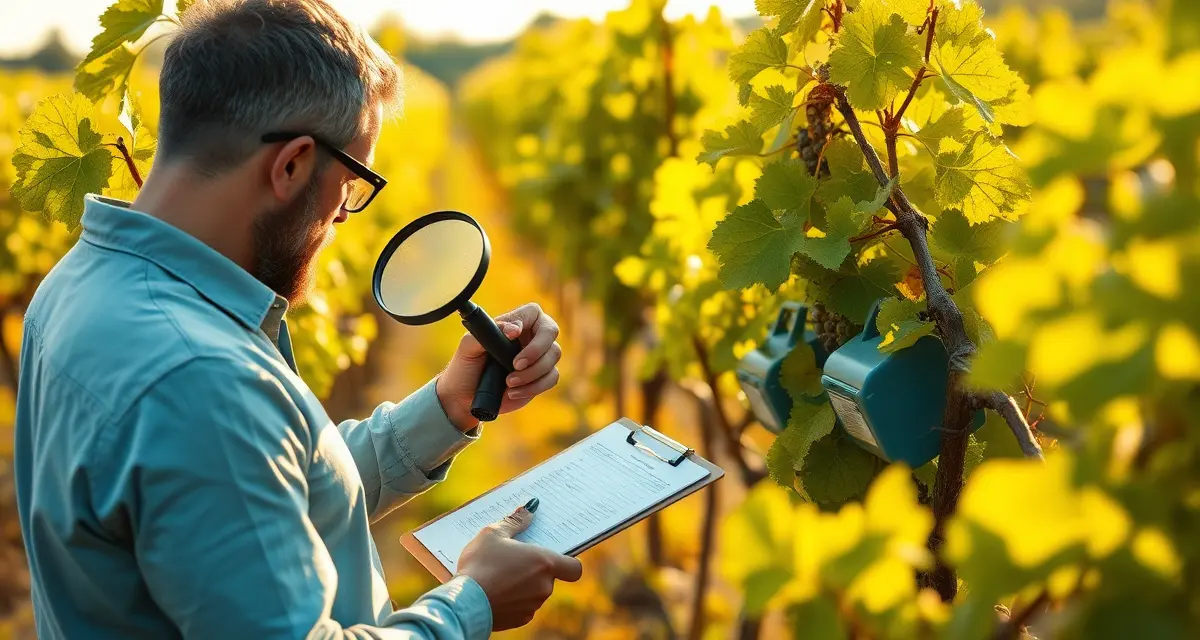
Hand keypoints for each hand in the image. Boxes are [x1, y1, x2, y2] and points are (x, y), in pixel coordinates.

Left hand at [436, 303, 561, 429]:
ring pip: (553, 357)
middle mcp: (530, 336)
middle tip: (516, 365)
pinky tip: (513, 392)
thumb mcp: (468, 347)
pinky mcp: (541, 377)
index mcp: (514, 323)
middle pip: (551, 332)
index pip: (533, 312)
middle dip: (536, 351)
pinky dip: (533, 387)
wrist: (464, 396)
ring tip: (508, 383)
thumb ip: (488, 333)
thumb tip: (514, 330)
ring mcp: (538, 357)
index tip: (514, 335)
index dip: (529, 321)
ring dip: (532, 373)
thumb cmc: (465, 366)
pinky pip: (551, 378)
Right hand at [456, 502, 582, 630]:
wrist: (464, 601)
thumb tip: (531, 507)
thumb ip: (516, 520)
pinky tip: (496, 591)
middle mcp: (544, 586)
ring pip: (535, 592)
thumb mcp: (493, 533)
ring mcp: (533, 606)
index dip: (568, 562)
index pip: (574, 568)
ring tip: (500, 576)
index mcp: (544, 563)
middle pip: (549, 577)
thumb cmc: (480, 563)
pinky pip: (523, 606)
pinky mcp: (520, 620)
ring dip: (524, 585)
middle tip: (513, 561)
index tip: (553, 557)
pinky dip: (513, 600)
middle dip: (535, 570)